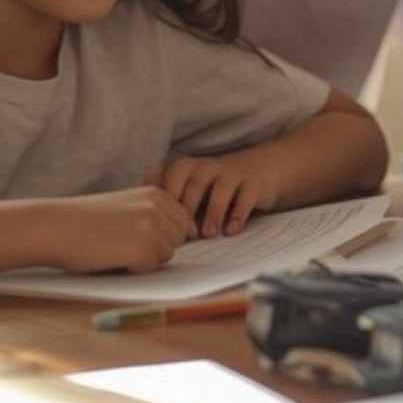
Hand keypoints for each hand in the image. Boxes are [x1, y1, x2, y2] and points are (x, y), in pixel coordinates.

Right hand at [45, 187, 194, 272]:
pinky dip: (131, 269)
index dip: (163, 236)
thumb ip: (153, 215)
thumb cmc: (84, 221)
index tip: (137, 237)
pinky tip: (109, 256)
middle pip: (177, 240)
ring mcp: (153, 227)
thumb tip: (187, 235)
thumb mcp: (126, 207)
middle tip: (121, 243)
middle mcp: (158, 207)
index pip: (182, 222)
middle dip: (155, 248)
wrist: (53, 227)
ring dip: (142, 258)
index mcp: (155, 194)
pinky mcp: (143, 249)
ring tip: (113, 247)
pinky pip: (149, 268)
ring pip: (165, 256)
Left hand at [144, 155, 281, 236]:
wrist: (257, 173)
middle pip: (194, 182)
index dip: (163, 199)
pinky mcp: (255, 182)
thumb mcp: (186, 195)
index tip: (161, 224)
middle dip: (188, 209)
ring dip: (214, 211)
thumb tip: (145, 231)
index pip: (166, 174)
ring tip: (209, 233)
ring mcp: (233, 173)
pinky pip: (247, 194)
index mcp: (185, 167)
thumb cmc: (211, 192)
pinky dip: (239, 213)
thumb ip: (166, 205)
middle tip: (186, 235)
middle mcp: (208, 166)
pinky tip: (231, 231)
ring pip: (222, 187)